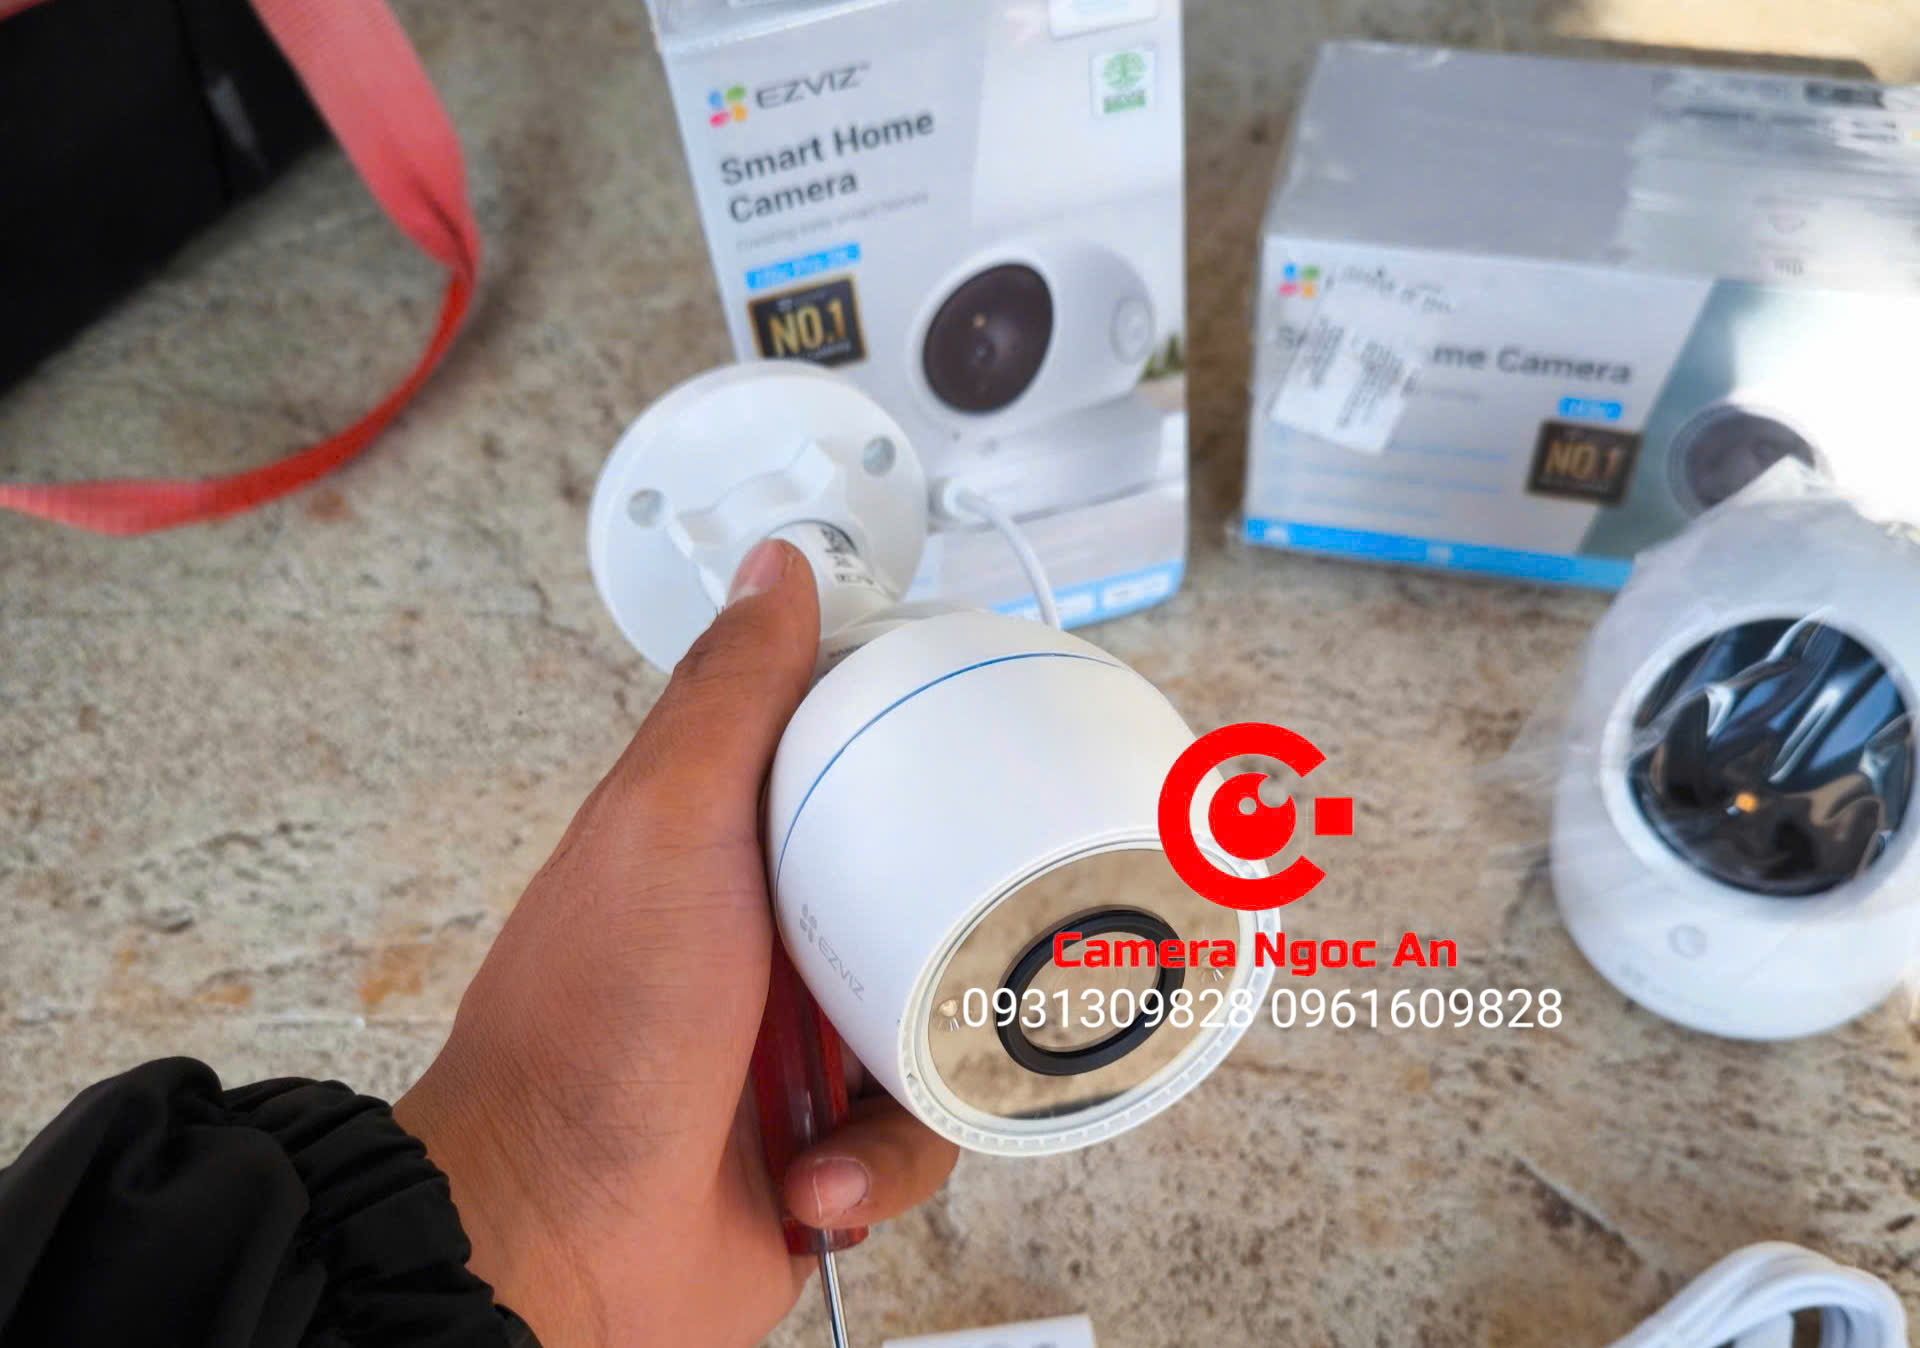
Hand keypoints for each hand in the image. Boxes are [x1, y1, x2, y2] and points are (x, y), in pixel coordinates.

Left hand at [395, 540, 959, 1345]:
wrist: (549, 1244)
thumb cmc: (589, 1034)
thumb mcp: (666, 829)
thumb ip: (730, 700)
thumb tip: (774, 568)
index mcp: (738, 846)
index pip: (867, 769)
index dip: (934, 757)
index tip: (998, 751)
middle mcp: (777, 938)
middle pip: (932, 898)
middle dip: (969, 933)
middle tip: (987, 948)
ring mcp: (803, 1045)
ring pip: (946, 1024)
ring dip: (921, 1076)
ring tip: (856, 1104)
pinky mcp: (828, 1144)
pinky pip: (921, 1135)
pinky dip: (883, 1163)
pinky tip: (820, 1175)